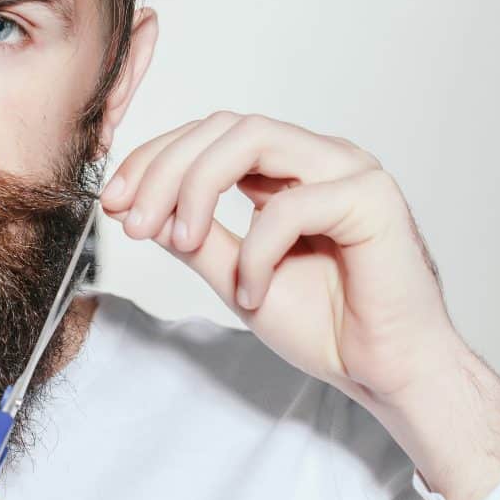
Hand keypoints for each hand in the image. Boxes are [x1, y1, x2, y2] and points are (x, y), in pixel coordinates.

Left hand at [100, 111, 460, 413]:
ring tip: (178, 241)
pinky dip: (257, 250)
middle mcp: (317, 159)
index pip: (209, 137)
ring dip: (196, 186)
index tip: (114, 202)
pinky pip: (293, 206)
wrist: (384, 372)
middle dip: (163, 168)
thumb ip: (194, 239)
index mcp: (286, 171)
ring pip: (253, 138)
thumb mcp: (234, 276)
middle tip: (130, 220)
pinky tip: (252, 292)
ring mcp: (349, 171)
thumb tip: (142, 211)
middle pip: (223, 126)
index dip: (154, 160)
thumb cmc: (323, 325)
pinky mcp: (373, 200)